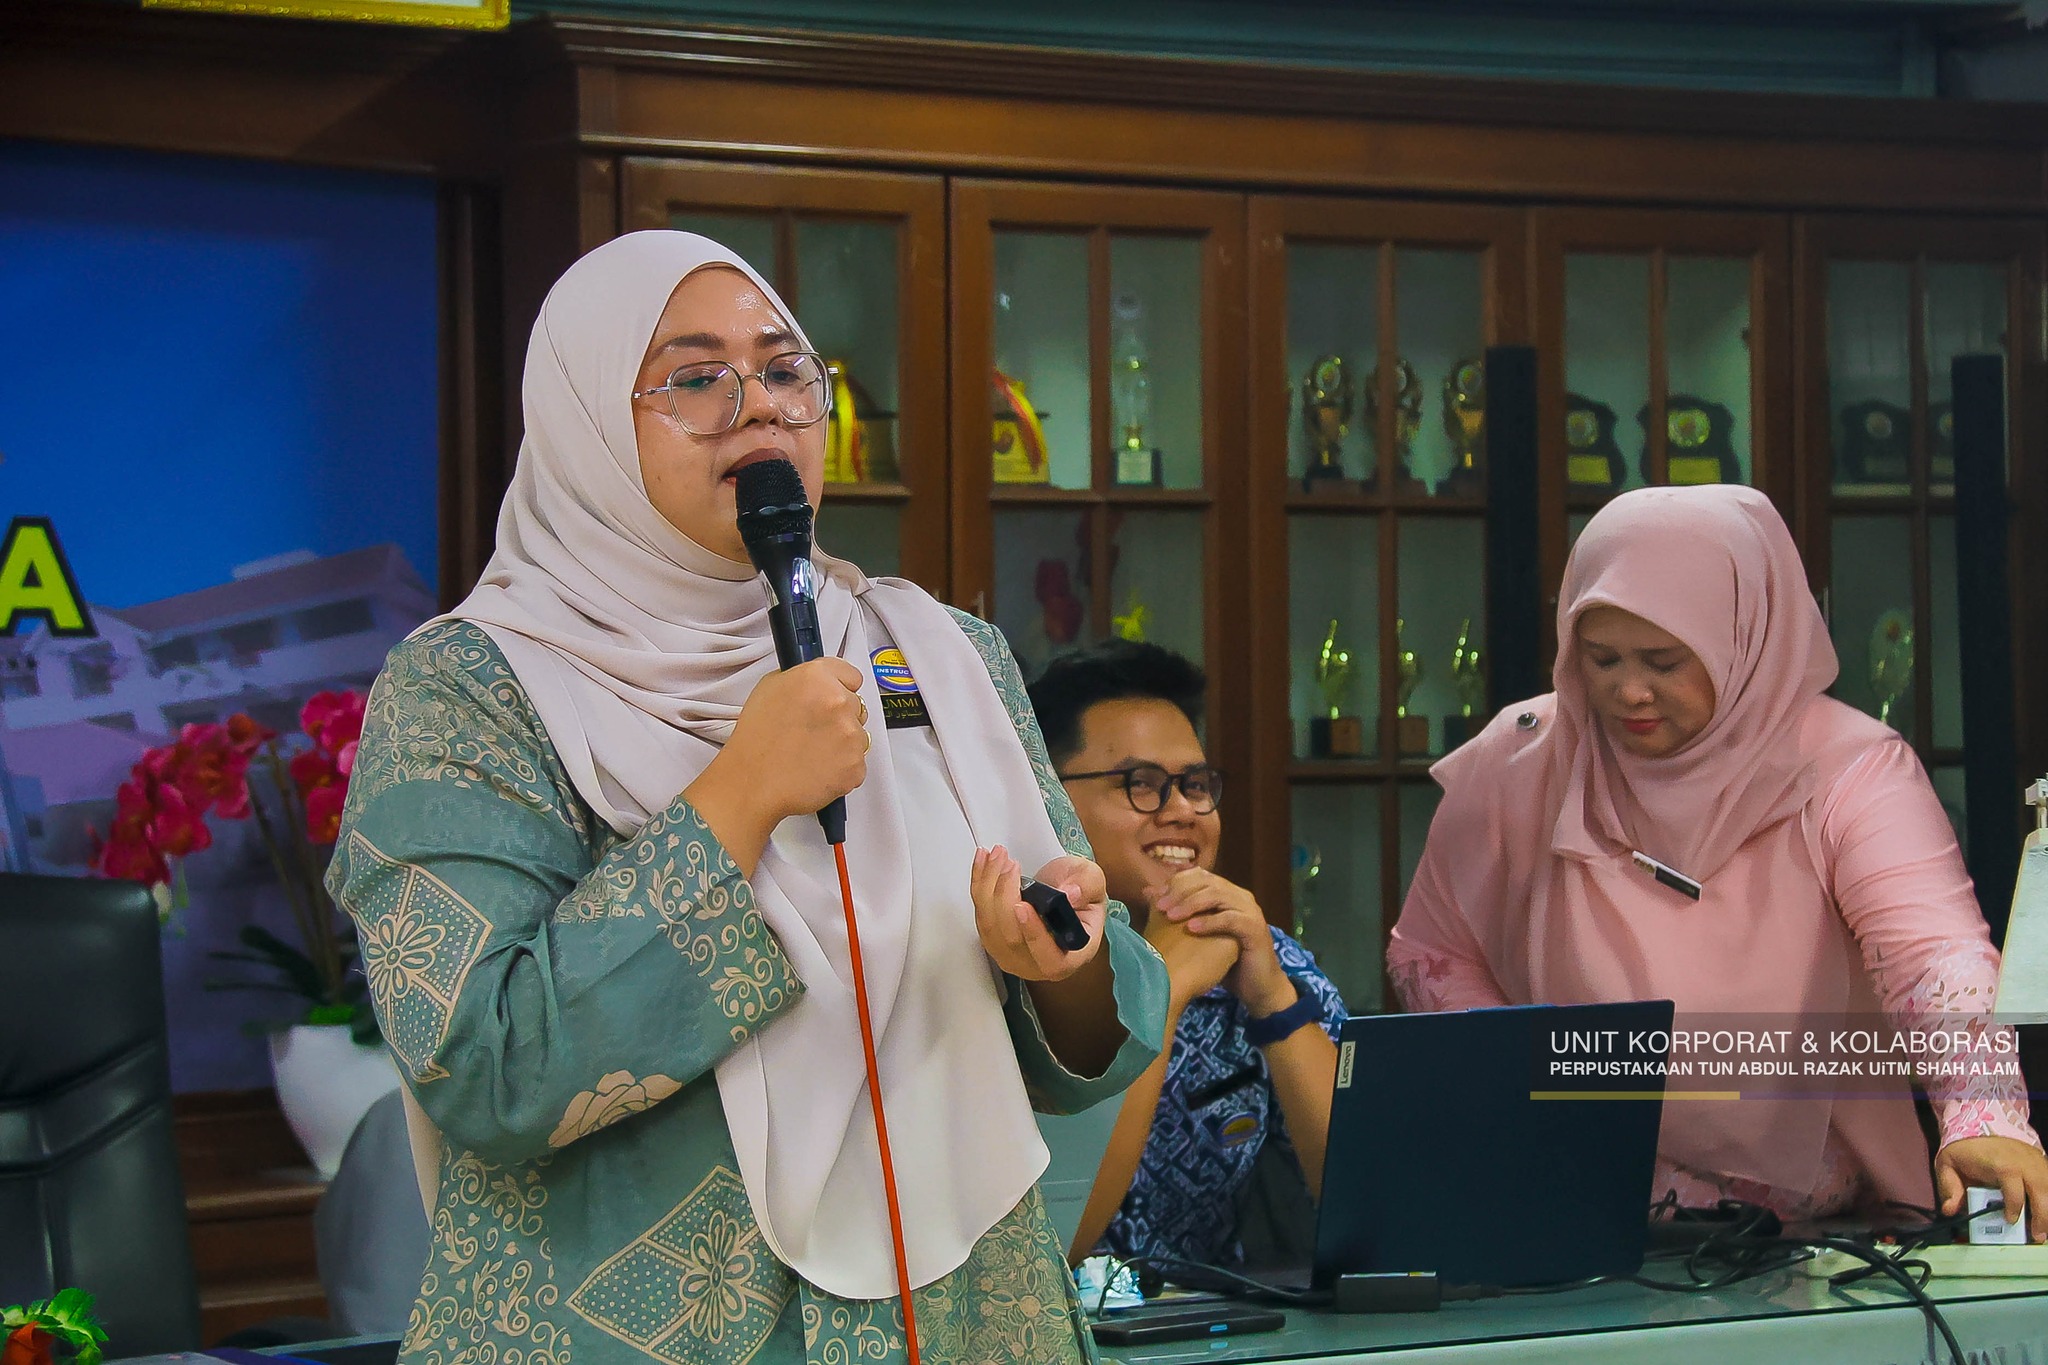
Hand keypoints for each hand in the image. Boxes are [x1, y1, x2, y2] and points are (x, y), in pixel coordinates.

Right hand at [712, 657, 867, 822]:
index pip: (851, 675)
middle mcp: (838, 702)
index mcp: (817, 678)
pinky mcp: (856, 765)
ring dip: (842, 743)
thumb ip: (802, 679)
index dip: (840, 687)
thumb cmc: (755, 741)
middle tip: (812, 731)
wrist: (752, 784)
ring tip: (810, 752)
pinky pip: (856, 763)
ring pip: (858, 735)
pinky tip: (816, 768)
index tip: (832, 697)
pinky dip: (841, 768)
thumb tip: (818, 680)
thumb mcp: (769, 689)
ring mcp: (851, 735)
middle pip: (856, 706)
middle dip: (839, 717)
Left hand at [970, 846, 1105, 982]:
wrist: (1059, 893)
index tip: (1022, 905)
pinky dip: (978, 883)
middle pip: (1012, 939)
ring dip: (988, 885)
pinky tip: (983, 860)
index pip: (1051, 959)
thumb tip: (1069, 894)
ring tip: (998, 855)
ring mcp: (1011, 955)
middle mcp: (1037, 964)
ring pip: (990, 925)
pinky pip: (979, 914)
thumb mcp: (1092, 881)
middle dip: (1006, 895)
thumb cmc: (1079, 892)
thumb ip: (1086, 886)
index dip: (1034, 935)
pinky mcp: (992, 939)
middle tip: (1012, 865)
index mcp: (1070, 957)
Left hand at [1152, 868, 1292, 1016]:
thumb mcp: (1197, 934)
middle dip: (1180, 891)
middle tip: (1159, 905)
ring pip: (1218, 895)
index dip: (1176, 882)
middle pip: (1207, 881)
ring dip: (1191, 903)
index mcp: (1226, 893)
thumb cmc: (1225, 960)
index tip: (1154, 897)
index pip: (1199, 875)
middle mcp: (1240, 896)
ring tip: (1170, 915)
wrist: (1256, 986)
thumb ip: (1176, 912)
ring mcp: (1250, 910)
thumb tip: (1148, 893)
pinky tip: (1191, 928)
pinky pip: (1230, 919)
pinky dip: (1209, 921)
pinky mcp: (1256, 928)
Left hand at [1935, 1135, 2047, 1241]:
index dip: (2014, 1203)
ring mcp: (2036, 1163)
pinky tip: (2045, 1215)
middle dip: (2041, 1215)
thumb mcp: (1948, 1165)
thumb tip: (1950, 1210)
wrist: (1980, 1127)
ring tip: (2043, 1231)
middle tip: (2036, 1236)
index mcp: (2000, 1162)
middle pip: (2040, 1188)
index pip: (2013, 1182)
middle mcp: (2023, 1162)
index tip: (2010, 1220)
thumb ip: (1950, 1188)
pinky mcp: (2044, 1165)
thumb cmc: (1965, 1150)